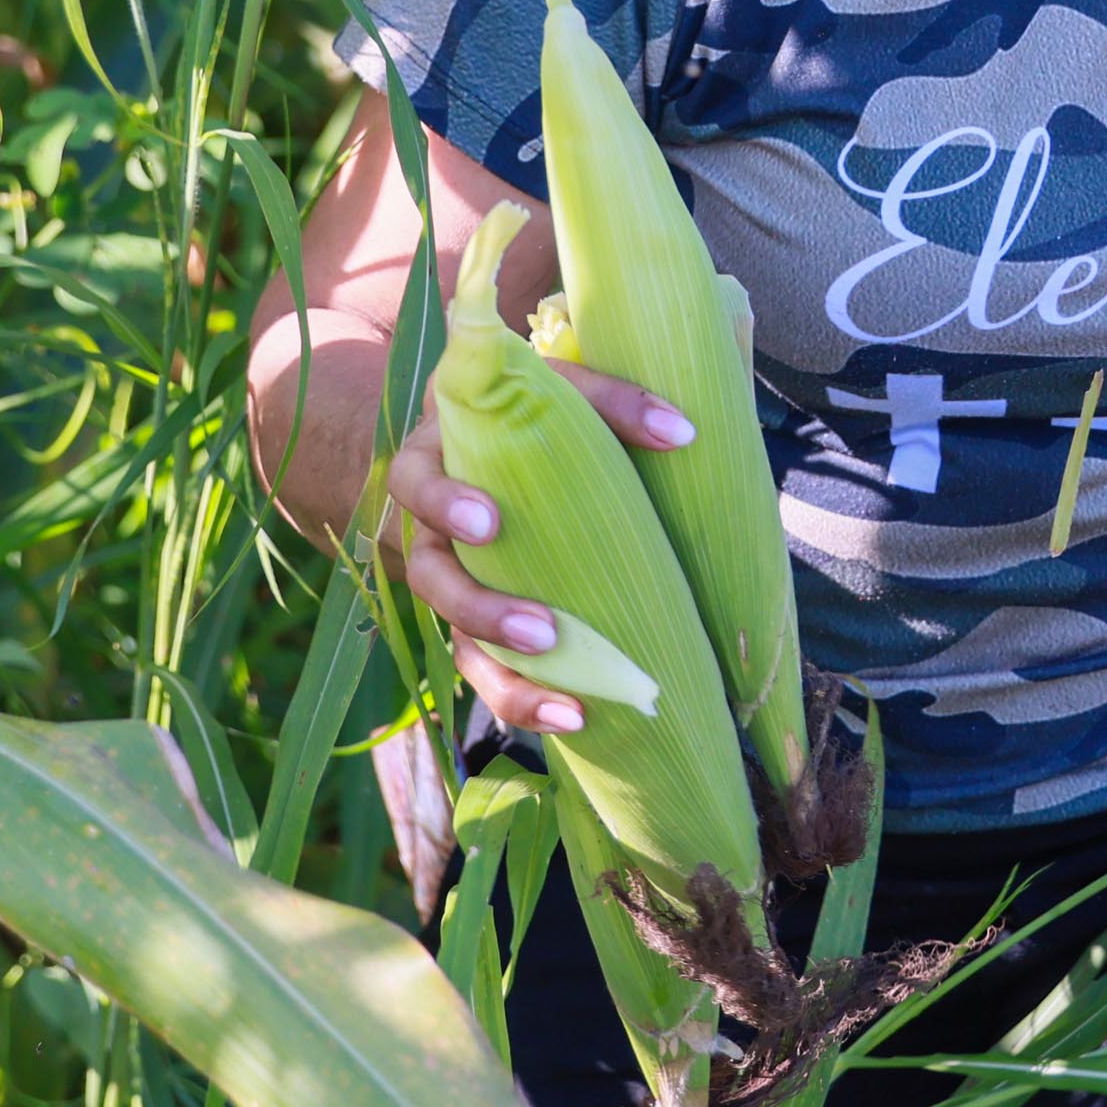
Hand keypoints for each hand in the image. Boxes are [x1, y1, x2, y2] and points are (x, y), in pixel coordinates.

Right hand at [372, 360, 693, 738]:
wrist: (500, 436)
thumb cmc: (533, 409)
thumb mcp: (562, 390)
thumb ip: (613, 401)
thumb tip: (683, 431)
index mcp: (433, 457)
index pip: (423, 477)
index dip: (445, 502)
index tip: (489, 524)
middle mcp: (427, 524)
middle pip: (426, 572)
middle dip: (478, 605)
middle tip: (539, 626)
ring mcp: (450, 576)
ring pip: (454, 638)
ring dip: (507, 669)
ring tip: (567, 695)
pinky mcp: (474, 619)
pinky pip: (484, 667)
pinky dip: (524, 695)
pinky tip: (576, 717)